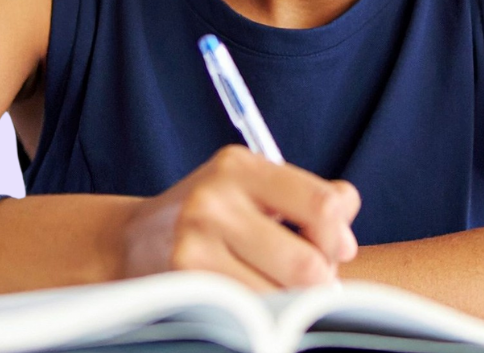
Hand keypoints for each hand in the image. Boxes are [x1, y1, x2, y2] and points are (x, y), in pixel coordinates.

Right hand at [116, 145, 360, 292]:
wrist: (137, 241)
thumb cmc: (217, 216)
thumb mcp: (257, 189)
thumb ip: (310, 199)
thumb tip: (347, 234)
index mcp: (240, 165)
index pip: (323, 205)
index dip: (340, 236)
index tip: (336, 249)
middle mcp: (215, 198)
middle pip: (308, 264)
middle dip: (320, 281)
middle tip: (310, 281)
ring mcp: (195, 243)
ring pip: (283, 298)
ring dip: (291, 303)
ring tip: (278, 290)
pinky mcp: (185, 283)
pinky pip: (252, 315)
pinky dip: (264, 317)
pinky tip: (254, 302)